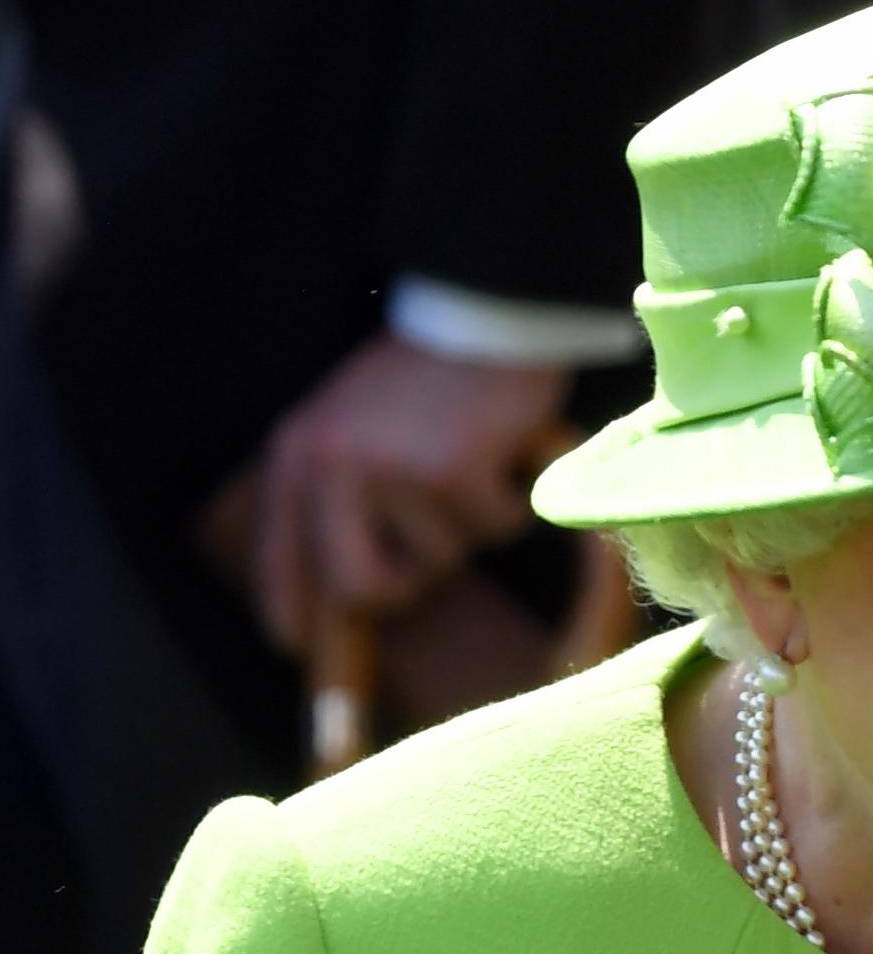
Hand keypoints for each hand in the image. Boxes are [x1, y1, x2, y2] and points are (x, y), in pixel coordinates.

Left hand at [252, 332, 567, 652]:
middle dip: (406, 582)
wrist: (488, 307)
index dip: (290, 612)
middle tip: (434, 554)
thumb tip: (342, 589)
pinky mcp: (454, 472)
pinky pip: (494, 528)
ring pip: (442, 558)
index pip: (279, 560)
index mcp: (300, 452)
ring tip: (472, 462)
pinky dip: (511, 500)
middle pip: (361, 587)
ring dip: (469, 523)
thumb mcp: (353, 418)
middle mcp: (335, 465)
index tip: (301, 646)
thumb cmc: (427, 369)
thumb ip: (335, 488)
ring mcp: (394, 471)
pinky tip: (506, 452)